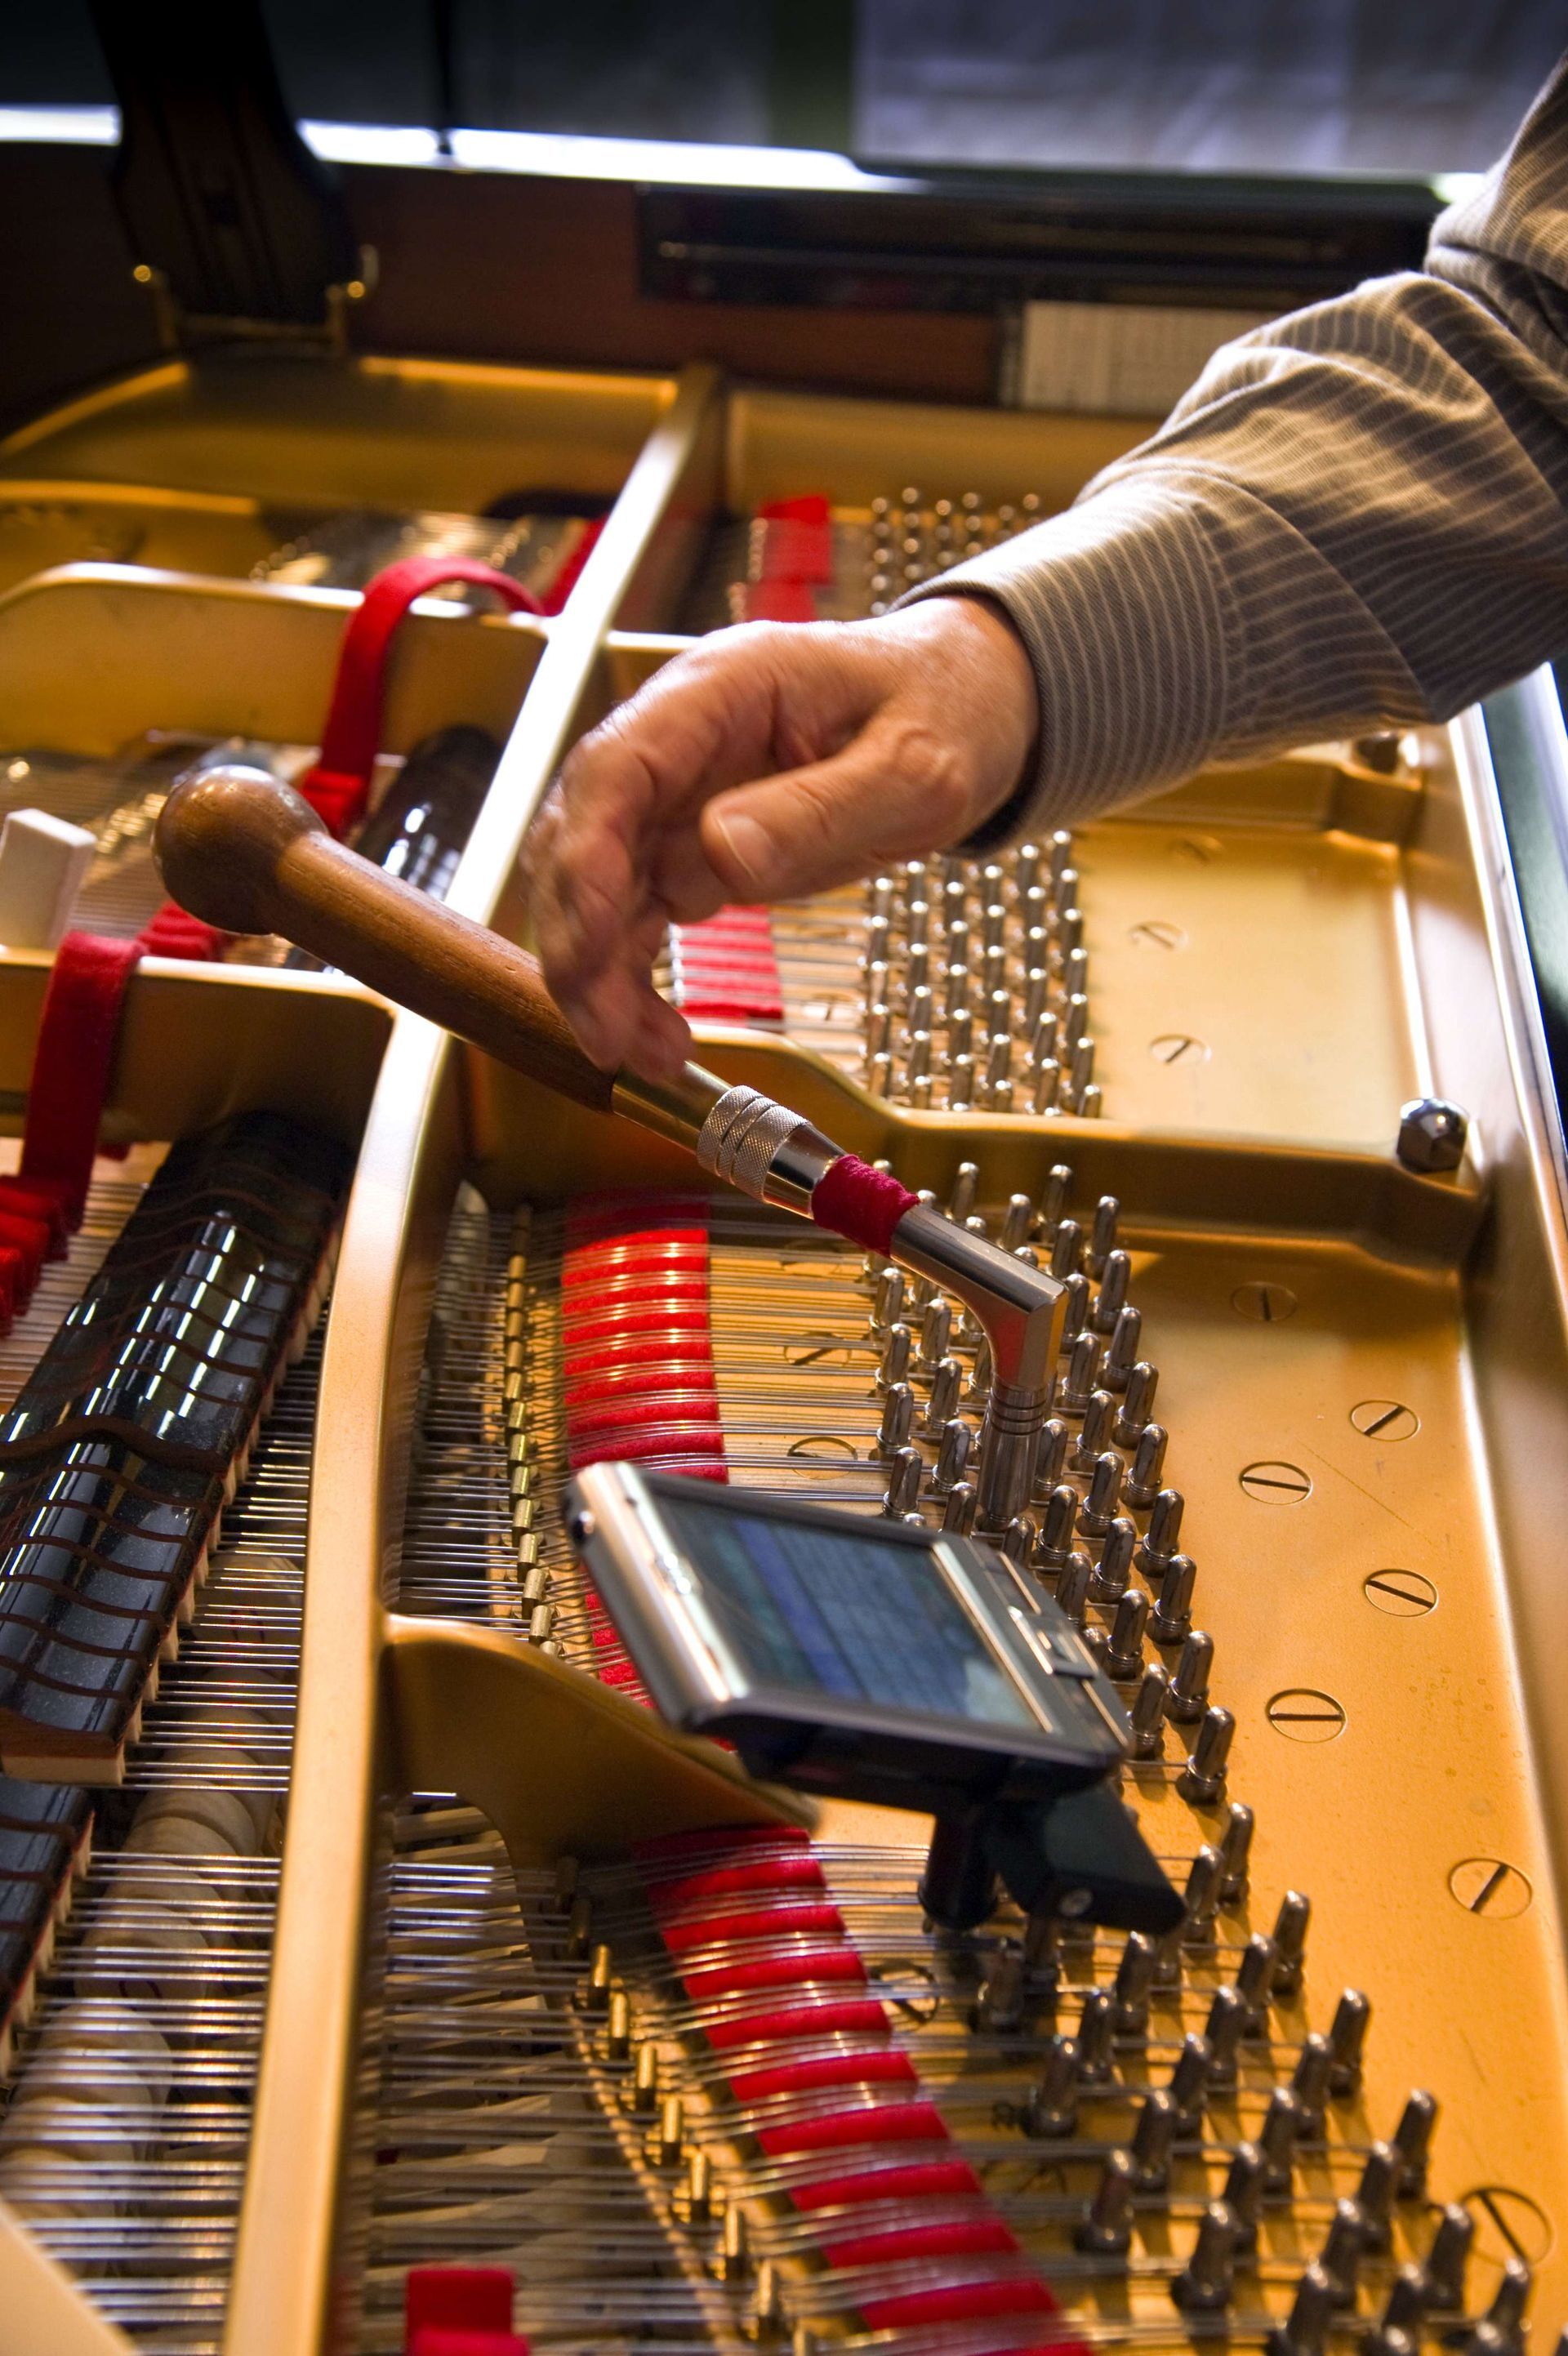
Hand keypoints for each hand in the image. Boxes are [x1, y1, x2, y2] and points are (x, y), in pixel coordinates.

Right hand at [525, 594, 1037, 1077]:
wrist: (966, 707)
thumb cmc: (943, 712)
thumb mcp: (915, 765)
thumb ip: (821, 807)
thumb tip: (722, 850)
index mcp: (724, 690)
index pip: (618, 766)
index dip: (587, 857)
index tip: (593, 940)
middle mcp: (680, 738)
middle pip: (582, 834)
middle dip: (578, 938)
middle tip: (604, 1031)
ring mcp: (678, 795)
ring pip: (598, 889)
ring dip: (602, 975)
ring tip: (640, 1054)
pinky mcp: (689, 847)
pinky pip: (636, 917)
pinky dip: (635, 980)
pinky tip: (657, 1033)